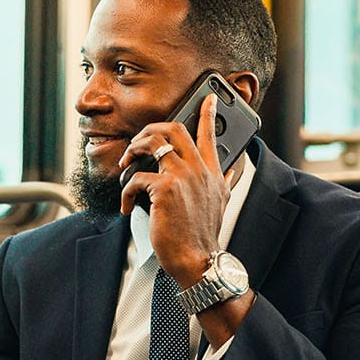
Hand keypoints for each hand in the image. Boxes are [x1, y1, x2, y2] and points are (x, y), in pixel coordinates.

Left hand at [118, 93, 230, 288]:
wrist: (199, 260)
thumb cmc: (203, 236)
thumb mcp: (221, 203)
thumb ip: (226, 181)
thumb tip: (234, 169)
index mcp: (212, 172)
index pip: (210, 135)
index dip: (208, 113)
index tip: (208, 99)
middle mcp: (199, 170)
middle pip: (174, 128)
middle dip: (150, 129)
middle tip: (139, 142)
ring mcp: (182, 177)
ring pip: (153, 142)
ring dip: (134, 149)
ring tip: (127, 163)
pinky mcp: (164, 189)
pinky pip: (137, 176)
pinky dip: (126, 190)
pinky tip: (127, 205)